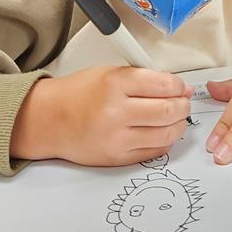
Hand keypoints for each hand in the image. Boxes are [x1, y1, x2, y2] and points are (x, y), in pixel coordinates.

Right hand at [10, 67, 192, 166]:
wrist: (49, 120)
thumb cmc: (78, 93)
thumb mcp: (109, 73)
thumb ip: (142, 78)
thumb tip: (177, 88)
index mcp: (115, 84)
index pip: (163, 85)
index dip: (178, 86)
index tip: (180, 87)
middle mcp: (116, 112)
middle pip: (168, 111)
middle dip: (182, 105)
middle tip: (182, 102)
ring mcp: (117, 138)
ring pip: (166, 133)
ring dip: (178, 124)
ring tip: (175, 117)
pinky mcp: (117, 158)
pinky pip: (154, 151)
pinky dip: (164, 141)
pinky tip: (161, 131)